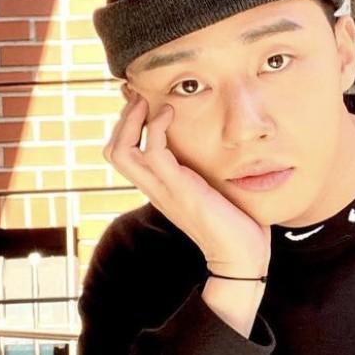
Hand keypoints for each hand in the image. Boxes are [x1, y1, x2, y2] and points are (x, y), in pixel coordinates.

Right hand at [102, 93, 271, 271]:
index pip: (122, 155)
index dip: (127, 127)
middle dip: (124, 119)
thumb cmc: (234, 224)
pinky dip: (156, 127)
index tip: (145, 104)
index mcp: (159, 188)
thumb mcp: (212, 190)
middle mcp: (154, 189)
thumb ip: (204, 173)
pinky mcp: (179, 189)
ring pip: (121, 151)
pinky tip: (171, 114)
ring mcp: (163, 190)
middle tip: (141, 97)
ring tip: (149, 101)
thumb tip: (219, 151)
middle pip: (113, 151)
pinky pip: (152, 152)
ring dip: (132, 120)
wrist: (241, 257)